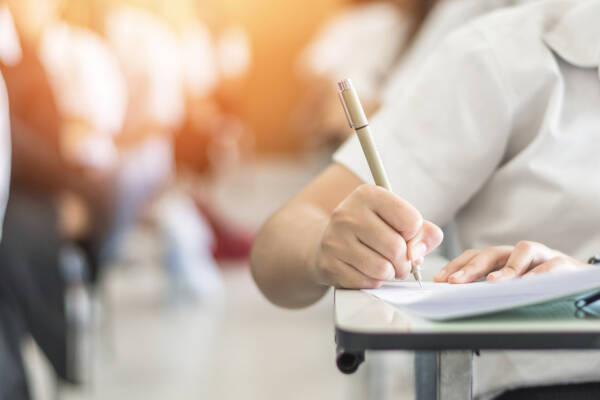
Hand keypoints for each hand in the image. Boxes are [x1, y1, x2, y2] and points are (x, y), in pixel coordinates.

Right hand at [312, 184, 442, 288]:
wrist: (330, 241)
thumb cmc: (370, 229)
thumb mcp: (397, 220)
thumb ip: (423, 232)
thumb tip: (417, 254)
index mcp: (368, 194)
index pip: (411, 220)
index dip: (414, 235)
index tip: (405, 236)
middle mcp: (348, 213)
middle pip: (397, 248)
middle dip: (405, 261)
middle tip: (401, 261)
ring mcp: (335, 239)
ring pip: (383, 269)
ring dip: (390, 273)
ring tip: (385, 266)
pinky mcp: (329, 264)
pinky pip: (367, 282)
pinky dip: (374, 282)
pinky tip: (366, 271)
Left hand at [434, 241, 588, 283]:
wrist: (579, 281)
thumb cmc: (540, 285)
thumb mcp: (512, 286)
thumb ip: (489, 288)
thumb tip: (457, 297)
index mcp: (503, 258)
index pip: (475, 256)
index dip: (456, 265)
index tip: (440, 279)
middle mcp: (519, 253)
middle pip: (492, 252)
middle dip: (471, 267)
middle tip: (455, 282)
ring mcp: (542, 255)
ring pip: (523, 250)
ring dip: (506, 268)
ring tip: (492, 283)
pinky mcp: (564, 263)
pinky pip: (552, 264)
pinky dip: (540, 273)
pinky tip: (529, 284)